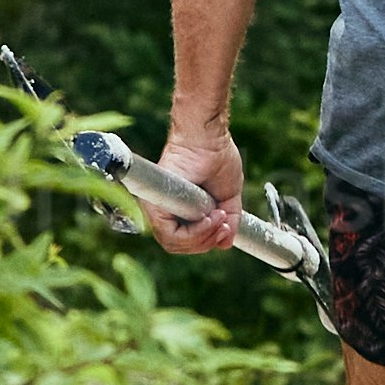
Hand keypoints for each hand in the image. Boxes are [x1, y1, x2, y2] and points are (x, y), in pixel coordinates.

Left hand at [134, 123, 241, 254]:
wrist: (210, 139)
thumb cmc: (217, 159)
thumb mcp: (229, 198)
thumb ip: (227, 221)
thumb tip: (225, 243)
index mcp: (179, 210)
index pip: (185, 241)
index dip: (206, 242)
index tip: (225, 230)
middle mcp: (165, 210)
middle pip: (180, 246)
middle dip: (207, 242)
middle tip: (224, 228)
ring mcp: (157, 208)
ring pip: (174, 244)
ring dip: (203, 238)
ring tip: (219, 220)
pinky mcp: (155, 204)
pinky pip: (170, 234)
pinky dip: (194, 233)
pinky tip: (210, 219)